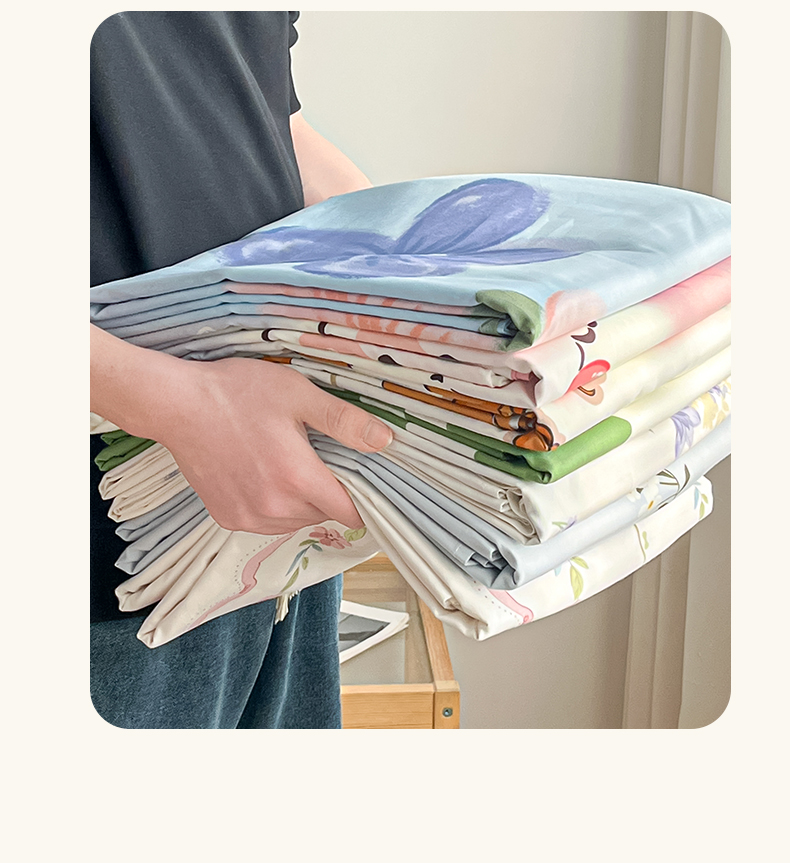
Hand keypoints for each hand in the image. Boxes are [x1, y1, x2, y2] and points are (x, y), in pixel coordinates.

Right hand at [91, 326, 391, 533]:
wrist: (176, 405)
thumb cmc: (238, 393)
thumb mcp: (299, 396)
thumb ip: (344, 422)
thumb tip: (386, 441)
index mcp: (298, 479)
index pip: (350, 512)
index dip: (363, 501)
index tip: (363, 484)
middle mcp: (275, 508)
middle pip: (322, 515)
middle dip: (328, 494)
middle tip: (316, 458)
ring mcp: (248, 517)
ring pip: (295, 522)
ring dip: (301, 503)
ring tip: (286, 465)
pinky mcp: (226, 518)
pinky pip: (266, 523)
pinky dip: (273, 507)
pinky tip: (262, 476)